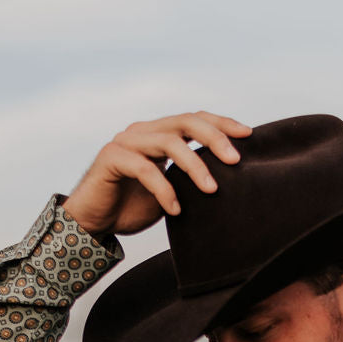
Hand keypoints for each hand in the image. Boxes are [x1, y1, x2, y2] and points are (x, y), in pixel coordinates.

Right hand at [62, 111, 251, 236]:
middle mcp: (143, 131)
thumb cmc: (133, 207)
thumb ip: (190, 179)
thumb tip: (230, 180)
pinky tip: (176, 210)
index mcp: (159, 133)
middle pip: (185, 121)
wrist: (94, 222)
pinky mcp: (112, 158)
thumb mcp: (171, 191)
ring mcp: (126, 142)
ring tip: (211, 189)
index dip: (222, 124)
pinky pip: (144, 169)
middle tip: (235, 160)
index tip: (249, 134)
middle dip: (214, 138)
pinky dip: (164, 190)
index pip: (195, 119)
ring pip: (168, 142)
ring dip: (194, 166)